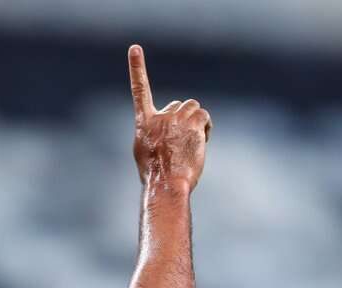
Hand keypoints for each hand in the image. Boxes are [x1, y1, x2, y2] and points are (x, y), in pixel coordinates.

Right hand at [128, 44, 211, 189]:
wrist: (166, 183)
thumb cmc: (155, 174)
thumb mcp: (144, 151)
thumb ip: (153, 132)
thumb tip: (164, 129)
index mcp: (144, 122)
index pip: (139, 90)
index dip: (137, 68)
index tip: (135, 49)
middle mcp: (159, 116)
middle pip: (177, 105)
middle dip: (183, 120)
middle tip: (182, 143)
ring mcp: (176, 118)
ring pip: (192, 108)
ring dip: (195, 121)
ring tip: (193, 142)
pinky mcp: (193, 123)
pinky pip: (203, 116)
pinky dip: (206, 126)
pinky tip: (202, 141)